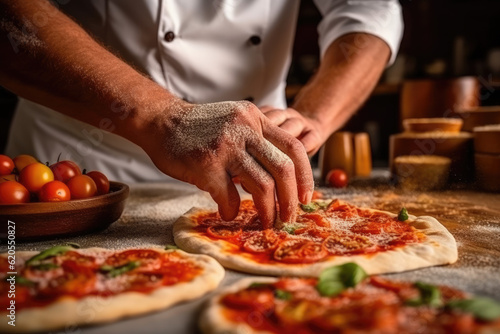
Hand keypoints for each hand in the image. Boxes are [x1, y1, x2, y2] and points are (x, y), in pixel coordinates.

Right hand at [142, 100, 313, 227]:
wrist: (161, 121)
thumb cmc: (199, 129)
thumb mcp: (235, 122)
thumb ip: (257, 141)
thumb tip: (278, 179)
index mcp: (256, 119)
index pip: (294, 147)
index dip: (304, 176)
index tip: (306, 197)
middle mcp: (245, 129)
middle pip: (283, 168)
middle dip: (291, 200)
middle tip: (289, 218)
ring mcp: (226, 146)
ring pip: (262, 186)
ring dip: (268, 211)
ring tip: (266, 222)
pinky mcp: (206, 164)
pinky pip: (229, 196)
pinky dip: (231, 210)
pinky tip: (228, 213)